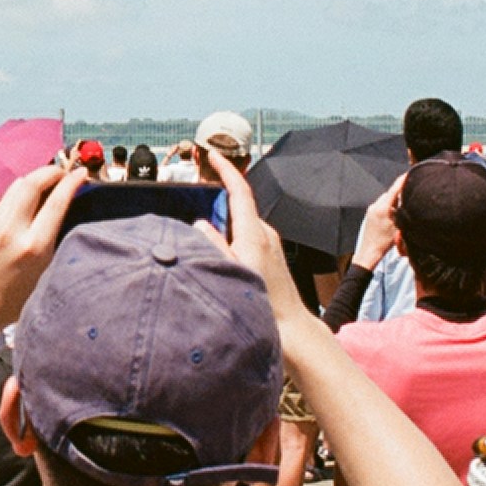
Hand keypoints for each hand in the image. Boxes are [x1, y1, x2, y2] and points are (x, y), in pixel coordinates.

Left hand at [0, 158, 85, 328]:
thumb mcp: (45, 273)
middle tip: (64, 173)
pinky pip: (5, 197)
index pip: (56, 202)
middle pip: (33, 182)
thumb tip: (64, 210)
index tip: (82, 174)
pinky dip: (21, 190)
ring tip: (48, 181)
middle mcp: (12, 229)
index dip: (72, 182)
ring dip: (35, 177)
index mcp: (33, 246)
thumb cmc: (13, 299)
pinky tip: (28, 196)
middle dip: (52, 171)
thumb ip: (54, 240)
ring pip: (16, 185)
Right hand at [200, 144, 318, 332]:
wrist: (291, 329)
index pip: (240, 191)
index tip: (214, 156)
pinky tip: (220, 256)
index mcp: (254, 233)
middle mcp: (265, 234)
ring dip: (222, 224)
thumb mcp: (230, 272)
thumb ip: (214, 245)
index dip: (226, 170)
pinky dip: (230, 237)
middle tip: (194, 203)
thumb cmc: (264, 305)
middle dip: (216, 201)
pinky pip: (246, 236)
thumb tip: (200, 224)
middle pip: (237, 206)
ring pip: (240, 223)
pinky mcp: (270, 255)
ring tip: (202, 238)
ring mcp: (270, 244)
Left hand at [352, 177, 404, 270]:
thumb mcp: (398, 226)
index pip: (394, 190)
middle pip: (390, 194)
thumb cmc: (385, 242)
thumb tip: (406, 202)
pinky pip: (381, 205)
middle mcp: (375, 206)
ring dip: (393, 201)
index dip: (402, 181)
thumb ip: (402, 212)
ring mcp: (371, 210)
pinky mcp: (369, 214)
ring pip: (385, 200)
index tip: (408, 173)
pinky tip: (393, 214)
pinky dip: (388, 206)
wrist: (370, 251)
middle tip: (409, 193)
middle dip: (399, 193)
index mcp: (383, 208)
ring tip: (401, 207)